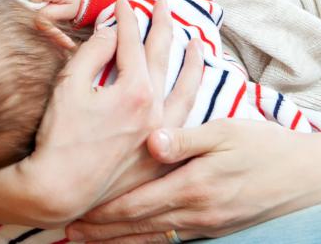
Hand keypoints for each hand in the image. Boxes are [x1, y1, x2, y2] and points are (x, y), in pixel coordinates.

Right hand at [19, 0, 203, 222]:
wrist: (60, 189)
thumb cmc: (60, 136)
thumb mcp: (69, 84)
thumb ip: (93, 52)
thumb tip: (111, 32)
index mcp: (134, 90)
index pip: (132, 43)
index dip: (127, 19)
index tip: (124, 3)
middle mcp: (154, 110)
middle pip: (162, 58)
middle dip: (162, 27)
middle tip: (164, 5)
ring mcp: (160, 133)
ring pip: (185, 89)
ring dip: (191, 63)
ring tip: (197, 43)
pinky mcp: (159, 153)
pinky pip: (185, 118)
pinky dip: (192, 99)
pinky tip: (193, 91)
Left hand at [66, 119, 320, 241]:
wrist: (302, 178)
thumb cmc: (263, 148)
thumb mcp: (226, 133)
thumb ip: (187, 139)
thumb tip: (152, 141)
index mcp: (192, 187)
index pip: (137, 205)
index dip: (104, 211)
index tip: (76, 213)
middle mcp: (194, 213)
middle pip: (138, 228)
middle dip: (102, 232)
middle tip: (70, 234)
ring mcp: (204, 225)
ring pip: (152, 239)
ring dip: (118, 241)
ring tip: (90, 242)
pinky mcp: (213, 227)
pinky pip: (171, 240)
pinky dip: (145, 243)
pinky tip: (132, 242)